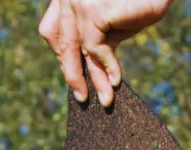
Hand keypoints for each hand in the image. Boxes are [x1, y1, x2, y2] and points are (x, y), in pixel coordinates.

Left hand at [39, 0, 174, 107]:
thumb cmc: (138, 2)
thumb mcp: (111, 24)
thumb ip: (97, 39)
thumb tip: (91, 72)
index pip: (52, 32)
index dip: (61, 56)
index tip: (73, 74)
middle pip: (61, 42)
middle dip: (71, 73)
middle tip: (82, 97)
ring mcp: (77, 2)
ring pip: (76, 49)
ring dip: (92, 78)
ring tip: (105, 99)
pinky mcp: (92, 11)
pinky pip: (95, 48)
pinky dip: (107, 67)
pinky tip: (116, 80)